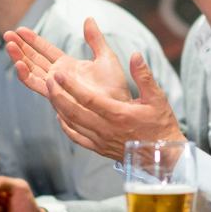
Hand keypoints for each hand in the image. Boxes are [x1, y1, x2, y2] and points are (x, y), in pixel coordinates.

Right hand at [4, 18, 129, 101]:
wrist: (118, 106)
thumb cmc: (115, 86)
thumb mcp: (106, 56)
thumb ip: (95, 39)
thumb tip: (88, 18)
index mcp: (68, 65)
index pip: (45, 49)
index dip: (33, 40)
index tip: (20, 29)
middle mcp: (58, 75)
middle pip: (34, 59)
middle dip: (20, 47)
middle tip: (7, 34)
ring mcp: (55, 86)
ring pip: (31, 70)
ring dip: (19, 58)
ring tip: (10, 45)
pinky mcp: (55, 95)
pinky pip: (36, 85)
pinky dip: (25, 75)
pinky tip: (18, 64)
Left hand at [45, 51, 183, 160]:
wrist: (163, 156)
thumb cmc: (161, 125)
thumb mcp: (157, 98)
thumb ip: (144, 76)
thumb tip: (135, 55)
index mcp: (118, 115)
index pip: (88, 99)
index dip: (71, 86)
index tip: (58, 73)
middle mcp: (106, 129)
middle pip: (74, 112)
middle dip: (58, 95)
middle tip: (47, 79)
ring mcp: (101, 141)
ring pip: (72, 124)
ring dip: (59, 108)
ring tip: (50, 93)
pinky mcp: (99, 149)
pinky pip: (77, 137)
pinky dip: (66, 126)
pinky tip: (61, 115)